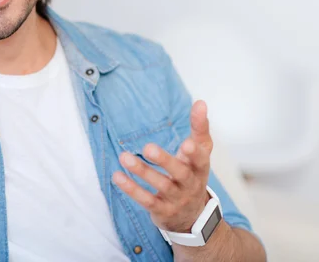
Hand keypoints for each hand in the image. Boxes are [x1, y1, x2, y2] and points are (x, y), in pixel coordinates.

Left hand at [112, 100, 213, 232]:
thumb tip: (200, 102)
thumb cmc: (192, 175)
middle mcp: (190, 184)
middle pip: (180, 173)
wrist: (191, 216)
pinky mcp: (161, 210)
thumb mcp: (199, 154)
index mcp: (200, 168)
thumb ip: (199, 129)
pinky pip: (146, 200)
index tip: (186, 142)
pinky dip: (132, 189)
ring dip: (142, 171)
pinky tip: (117, 176)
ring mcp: (176, 199)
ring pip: (160, 186)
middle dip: (164, 160)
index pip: (201, 158)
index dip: (195, 152)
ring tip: (124, 157)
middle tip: (148, 147)